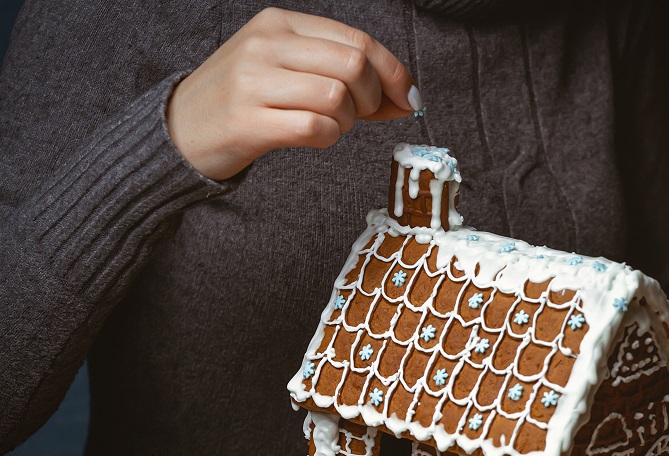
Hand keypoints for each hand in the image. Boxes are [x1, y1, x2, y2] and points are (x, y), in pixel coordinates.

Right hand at [166, 7, 418, 179]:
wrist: (177, 130)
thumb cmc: (243, 99)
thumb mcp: (284, 67)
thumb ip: (338, 72)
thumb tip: (404, 97)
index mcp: (279, 23)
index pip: (357, 39)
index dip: (394, 72)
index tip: (408, 98)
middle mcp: (266, 45)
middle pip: (355, 65)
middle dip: (373, 98)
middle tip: (361, 116)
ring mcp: (253, 82)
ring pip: (337, 96)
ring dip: (347, 121)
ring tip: (329, 125)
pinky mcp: (247, 122)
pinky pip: (315, 127)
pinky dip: (328, 136)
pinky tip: (314, 136)